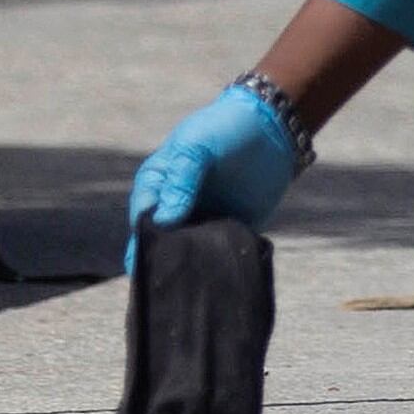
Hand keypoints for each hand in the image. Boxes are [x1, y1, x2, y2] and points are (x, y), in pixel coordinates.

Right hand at [125, 81, 301, 265]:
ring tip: (195, 284)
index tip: (153, 260)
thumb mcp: (195, 146)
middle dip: (164, 262)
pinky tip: (220, 278)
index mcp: (155, 186)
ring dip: (191, 268)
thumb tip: (164, 222)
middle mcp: (172, 209)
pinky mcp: (228, 234)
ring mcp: (200, 224)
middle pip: (160, 244)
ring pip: (188, 255)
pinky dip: (219, 267)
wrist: (270, 130)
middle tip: (171, 281)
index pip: (142, 219)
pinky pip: (219, 257)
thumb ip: (180, 181)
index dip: (145, 239)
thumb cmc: (222, 129)